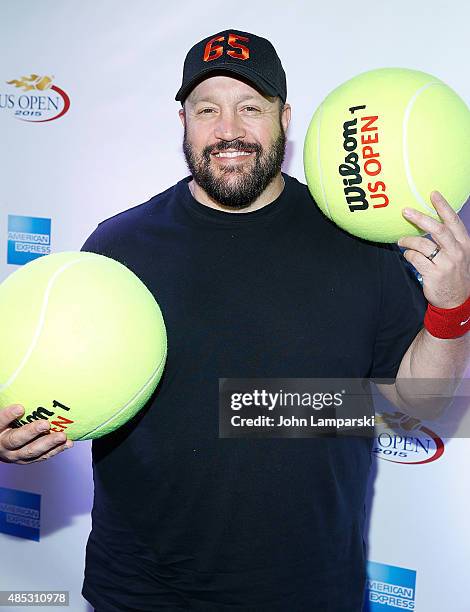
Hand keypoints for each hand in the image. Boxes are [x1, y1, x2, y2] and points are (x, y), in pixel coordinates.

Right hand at [0, 404, 72, 463]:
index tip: (20, 407)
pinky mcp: (27, 460)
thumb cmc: (6, 425)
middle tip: (46, 424)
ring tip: (62, 436)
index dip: (9, 415)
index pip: (0, 422)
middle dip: (32, 432)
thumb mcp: (5, 417)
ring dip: (49, 443)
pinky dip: (56, 450)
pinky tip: (67, 443)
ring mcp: (15, 455)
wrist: (0, 446)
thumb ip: (13, 409)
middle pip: (17, 440)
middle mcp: (4, 445)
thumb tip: (26, 386)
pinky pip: (42, 456)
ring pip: (31, 451)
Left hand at [398, 191, 469, 307]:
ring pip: (422, 243)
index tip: (433, 194)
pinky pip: (415, 258)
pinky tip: (407, 255)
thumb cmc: (454, 275)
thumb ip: (449, 241)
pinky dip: (408, 254)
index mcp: (464, 244)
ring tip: (400, 240)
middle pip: (437, 229)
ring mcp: (446, 262)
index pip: (453, 221)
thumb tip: (430, 225)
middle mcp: (456, 251)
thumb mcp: (459, 255)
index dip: (443, 206)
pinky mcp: (433, 273)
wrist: (457, 301)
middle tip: (406, 211)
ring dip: (408, 240)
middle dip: (420, 217)